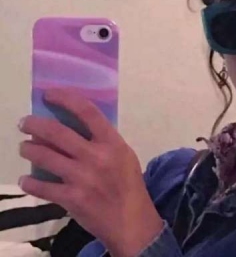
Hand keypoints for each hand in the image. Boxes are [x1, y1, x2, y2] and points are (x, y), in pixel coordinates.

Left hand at [18, 88, 162, 256]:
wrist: (131, 220)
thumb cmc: (129, 183)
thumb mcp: (124, 154)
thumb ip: (103, 140)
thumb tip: (76, 127)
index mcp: (112, 142)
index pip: (87, 112)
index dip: (66, 98)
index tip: (50, 94)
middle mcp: (96, 156)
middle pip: (58, 132)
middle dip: (34, 124)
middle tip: (24, 122)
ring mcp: (82, 178)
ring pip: (45, 156)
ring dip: (28, 149)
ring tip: (24, 147)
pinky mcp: (71, 199)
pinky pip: (42, 187)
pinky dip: (30, 182)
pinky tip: (25, 179)